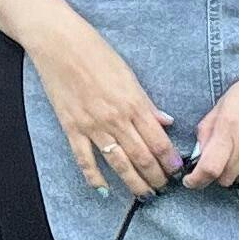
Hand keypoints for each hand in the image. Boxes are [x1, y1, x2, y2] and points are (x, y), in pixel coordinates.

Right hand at [29, 10, 179, 196]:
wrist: (60, 44)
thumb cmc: (96, 53)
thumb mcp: (129, 75)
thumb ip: (146, 103)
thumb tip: (166, 122)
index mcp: (133, 103)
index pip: (158, 140)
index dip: (170, 160)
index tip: (177, 171)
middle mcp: (116, 119)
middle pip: (142, 156)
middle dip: (156, 176)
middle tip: (164, 188)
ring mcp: (93, 126)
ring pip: (119, 164)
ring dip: (134, 183)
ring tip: (145, 195)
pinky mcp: (72, 129)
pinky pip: (85, 160)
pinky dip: (95, 178)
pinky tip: (105, 191)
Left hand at [181, 52, 238, 190]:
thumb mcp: (225, 101)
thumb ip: (208, 128)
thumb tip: (198, 153)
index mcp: (229, 126)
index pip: (209, 167)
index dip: (196, 180)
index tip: (191, 181)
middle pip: (225, 178)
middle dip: (216, 173)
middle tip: (219, 161)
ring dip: (236, 174)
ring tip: (238, 157)